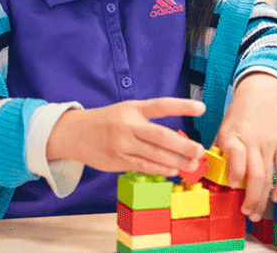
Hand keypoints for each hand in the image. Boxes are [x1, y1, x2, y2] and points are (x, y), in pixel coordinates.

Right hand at [46, 98, 205, 176]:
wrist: (74, 133)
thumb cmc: (106, 121)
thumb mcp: (126, 111)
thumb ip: (148, 119)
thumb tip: (178, 137)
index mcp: (132, 108)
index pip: (160, 106)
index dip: (182, 106)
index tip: (202, 108)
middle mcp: (127, 125)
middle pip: (160, 135)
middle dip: (183, 145)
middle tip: (200, 151)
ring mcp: (121, 144)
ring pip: (154, 155)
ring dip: (176, 161)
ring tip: (192, 165)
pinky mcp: (117, 160)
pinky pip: (143, 166)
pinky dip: (160, 169)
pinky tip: (173, 170)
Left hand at [213, 72, 276, 221]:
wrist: (260, 96)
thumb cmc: (237, 117)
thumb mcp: (222, 128)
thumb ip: (217, 149)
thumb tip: (202, 170)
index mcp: (233, 135)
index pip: (237, 155)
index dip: (236, 172)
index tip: (233, 186)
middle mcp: (252, 140)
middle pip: (256, 173)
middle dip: (252, 197)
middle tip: (246, 212)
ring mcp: (270, 144)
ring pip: (269, 175)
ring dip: (263, 198)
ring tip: (256, 212)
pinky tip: (274, 197)